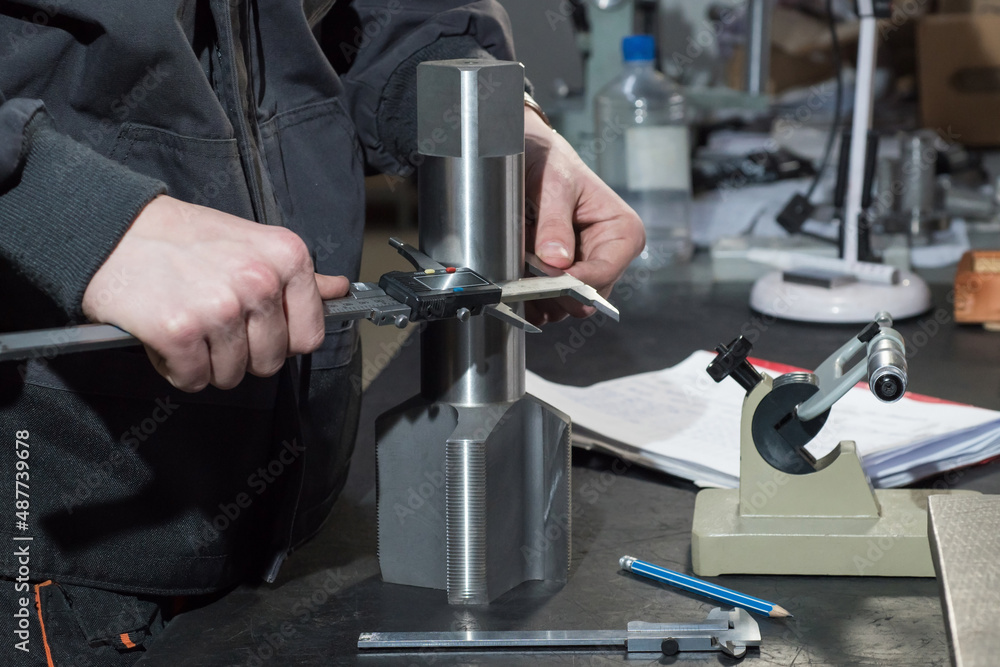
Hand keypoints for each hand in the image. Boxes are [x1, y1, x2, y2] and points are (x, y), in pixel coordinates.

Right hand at [82, 195, 347, 391]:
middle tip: (211, 322)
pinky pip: (193, 380)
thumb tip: (339, 291)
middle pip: (270, 360)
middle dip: (240, 353)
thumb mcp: (252, 244)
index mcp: (287, 258)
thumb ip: (296, 276)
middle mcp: (260, 281)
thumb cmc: (183, 238)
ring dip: (206, 361)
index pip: (309, 336)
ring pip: (232, 375)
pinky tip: (165, 335)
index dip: (279, 339)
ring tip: (187, 322)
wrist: (112, 228)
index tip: (254, 324)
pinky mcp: (180, 332)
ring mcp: (221, 308)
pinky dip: (175, 367)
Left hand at [523, 109, 644, 323]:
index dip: (574, 280)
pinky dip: (528, 299)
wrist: (530, 157)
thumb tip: (557, 261)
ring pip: (565, 306)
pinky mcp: (561, 280)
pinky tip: (514, 277)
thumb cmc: (551, 162)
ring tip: (517, 262)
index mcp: (622, 233)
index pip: (605, 273)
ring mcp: (584, 271)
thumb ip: (554, 221)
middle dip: (553, 289)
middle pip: (585, 296)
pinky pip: (547, 306)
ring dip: (537, 292)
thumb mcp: (553, 183)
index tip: (545, 274)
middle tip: (524, 269)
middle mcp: (608, 257)